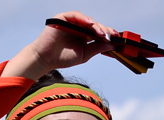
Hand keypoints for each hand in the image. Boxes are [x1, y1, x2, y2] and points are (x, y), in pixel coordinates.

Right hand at [2, 11, 116, 79]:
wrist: (46, 59)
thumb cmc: (63, 58)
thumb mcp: (84, 54)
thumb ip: (97, 48)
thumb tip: (112, 45)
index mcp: (84, 36)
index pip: (98, 32)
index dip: (108, 34)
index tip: (117, 38)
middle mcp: (79, 27)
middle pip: (95, 25)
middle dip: (104, 30)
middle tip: (111, 36)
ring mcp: (71, 22)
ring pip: (88, 20)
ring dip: (96, 26)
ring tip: (102, 34)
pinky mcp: (63, 17)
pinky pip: (76, 15)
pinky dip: (85, 19)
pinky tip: (91, 25)